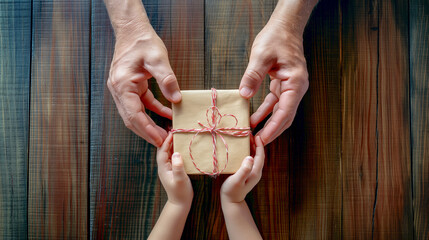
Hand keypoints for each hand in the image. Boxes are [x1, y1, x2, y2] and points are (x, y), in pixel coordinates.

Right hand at [107, 20, 180, 146]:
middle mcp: (118, 90)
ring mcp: (122, 89)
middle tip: (163, 143)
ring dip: (149, 125)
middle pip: (132, 119)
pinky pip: (141, 103)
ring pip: (135, 114)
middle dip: (147, 132)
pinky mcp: (130, 87)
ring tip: (165, 134)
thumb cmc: (143, 41)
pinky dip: (153, 111)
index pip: (134, 114)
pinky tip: (166, 115)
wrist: (132, 29)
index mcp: (122, 85)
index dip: (147, 129)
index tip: (159, 140)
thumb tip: (177, 99)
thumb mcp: (158, 58)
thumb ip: (167, 79)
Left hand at [156, 133, 192, 206]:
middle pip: (163, 150)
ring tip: (179, 136)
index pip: (162, 151)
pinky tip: (182, 148)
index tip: (172, 133)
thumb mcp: (180, 179)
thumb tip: (176, 153)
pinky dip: (176, 150)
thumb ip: (177, 166)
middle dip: (168, 140)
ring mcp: (168, 168)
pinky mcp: (173, 170)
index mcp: (163, 168)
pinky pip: (173, 157)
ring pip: (168, 153)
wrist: (180, 204)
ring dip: (172, 145)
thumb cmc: (180, 192)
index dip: (166, 141)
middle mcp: (164, 166)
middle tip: (175, 131)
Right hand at [221, 136, 264, 203]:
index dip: (259, 145)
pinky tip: (241, 149)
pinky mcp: (247, 173)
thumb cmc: (232, 191)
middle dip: (255, 143)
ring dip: (251, 147)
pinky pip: (249, 160)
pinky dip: (247, 152)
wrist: (231, 202)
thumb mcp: (237, 180)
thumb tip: (250, 157)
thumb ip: (244, 169)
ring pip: (254, 156)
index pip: (260, 155)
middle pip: (258, 155)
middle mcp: (256, 171)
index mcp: (255, 172)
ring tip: (245, 138)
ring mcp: (252, 172)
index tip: (256, 135)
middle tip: (249, 134)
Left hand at [239, 19, 308, 144]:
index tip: (262, 140)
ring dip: (267, 123)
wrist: (285, 27)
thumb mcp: (261, 56)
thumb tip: (244, 95)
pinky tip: (253, 119)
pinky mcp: (283, 85)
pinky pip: (274, 103)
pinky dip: (264, 112)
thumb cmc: (277, 38)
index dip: (273, 128)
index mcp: (296, 83)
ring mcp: (290, 88)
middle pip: (285, 116)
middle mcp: (296, 88)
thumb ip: (253, 76)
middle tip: (256, 144)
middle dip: (271, 131)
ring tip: (253, 135)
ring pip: (279, 112)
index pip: (285, 112)